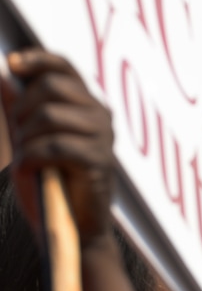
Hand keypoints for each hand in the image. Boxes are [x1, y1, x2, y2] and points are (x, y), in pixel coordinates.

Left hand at [0, 49, 113, 245]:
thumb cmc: (52, 186)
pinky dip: (31, 157)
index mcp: (88, 107)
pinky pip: (53, 145)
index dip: (37, 60)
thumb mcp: (30, 141)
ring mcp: (102, 139)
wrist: (74, 230)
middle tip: (18, 137)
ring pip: (48, 115)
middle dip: (22, 109)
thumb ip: (20, 109)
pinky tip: (27, 170)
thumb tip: (4, 75)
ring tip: (24, 158)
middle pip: (51, 87)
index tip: (12, 64)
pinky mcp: (97, 162)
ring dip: (25, 137)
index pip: (64, 67)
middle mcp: (101, 117)